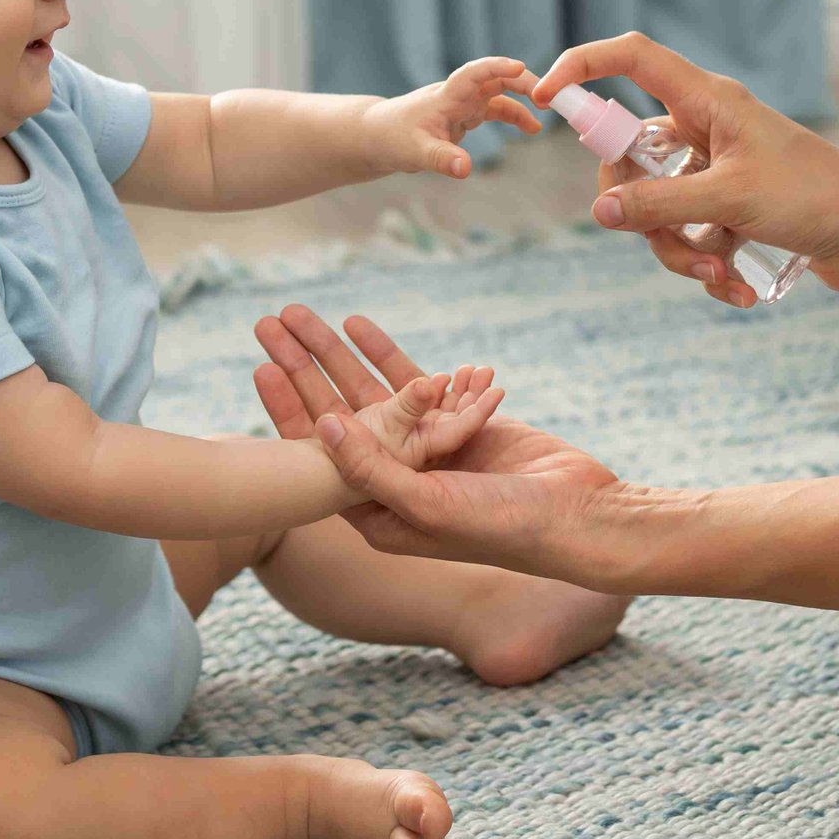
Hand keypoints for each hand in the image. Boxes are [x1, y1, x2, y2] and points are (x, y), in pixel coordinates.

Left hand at [253, 305, 622, 585]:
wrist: (577, 515)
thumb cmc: (502, 526)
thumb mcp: (428, 503)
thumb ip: (372, 469)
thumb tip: (321, 428)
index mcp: (376, 513)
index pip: (318, 456)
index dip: (287, 411)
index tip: (260, 368)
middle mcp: (395, 483)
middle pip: (339, 414)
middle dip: (306, 368)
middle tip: (271, 323)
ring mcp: (426, 454)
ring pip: (373, 393)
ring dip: (342, 353)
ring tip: (306, 312)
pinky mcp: (457, 427)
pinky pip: (415, 384)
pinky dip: (393, 356)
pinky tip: (361, 325)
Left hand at [360, 57, 541, 179]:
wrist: (377, 137)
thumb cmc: (392, 139)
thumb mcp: (416, 153)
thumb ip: (442, 159)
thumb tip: (466, 169)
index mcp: (446, 96)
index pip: (474, 73)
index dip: (497, 67)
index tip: (520, 67)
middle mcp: (458, 95)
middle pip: (495, 79)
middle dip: (523, 83)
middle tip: (549, 95)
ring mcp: (462, 104)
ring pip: (499, 94)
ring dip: (523, 100)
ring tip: (548, 114)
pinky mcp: (464, 116)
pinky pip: (495, 111)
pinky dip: (513, 117)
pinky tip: (531, 129)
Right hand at [535, 32, 838, 306]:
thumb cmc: (817, 199)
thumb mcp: (728, 201)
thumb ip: (656, 203)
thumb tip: (598, 212)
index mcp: (707, 101)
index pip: (630, 59)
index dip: (583, 67)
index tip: (544, 97)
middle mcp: (706, 129)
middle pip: (630, 159)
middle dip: (642, 214)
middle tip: (670, 242)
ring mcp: (716, 169)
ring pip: (656, 206)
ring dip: (678, 251)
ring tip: (717, 274)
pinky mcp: (729, 207)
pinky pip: (688, 234)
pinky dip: (705, 265)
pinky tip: (737, 287)